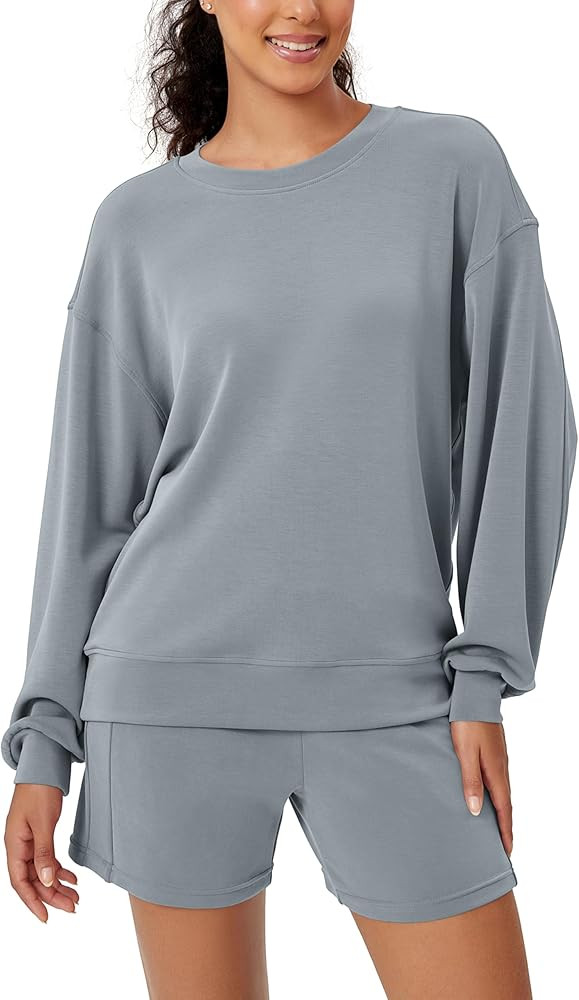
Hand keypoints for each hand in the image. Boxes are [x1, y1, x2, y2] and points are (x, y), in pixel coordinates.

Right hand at [4, 784, 78, 921]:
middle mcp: (19, 846)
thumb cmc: (39, 791)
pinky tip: (72, 877)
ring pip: (42, 872)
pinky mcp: (39, 835)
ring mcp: (29, 842)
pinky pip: (47, 860)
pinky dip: (59, 870)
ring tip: (76, 896)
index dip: (32, 902)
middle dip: (52, 896)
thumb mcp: (43, 823)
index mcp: (14, 845)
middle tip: (73, 907)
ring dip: (57, 885)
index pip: (20, 882)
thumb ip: (44, 853)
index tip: (47, 917)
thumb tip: (46, 881)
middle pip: (33, 880)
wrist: (43, 767)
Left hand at [450, 721, 512, 856]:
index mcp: (496, 772)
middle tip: (503, 848)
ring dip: (501, 812)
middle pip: (505, 804)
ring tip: (495, 829)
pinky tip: (488, 797)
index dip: (505, 831)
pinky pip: (497, 781)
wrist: (475, 695)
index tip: (507, 852)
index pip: (503, 810)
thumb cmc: (467, 723)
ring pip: (501, 792)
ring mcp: (498, 760)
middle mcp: (501, 768)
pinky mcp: (493, 752)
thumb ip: (470, 781)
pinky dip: (496, 796)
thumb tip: (476, 811)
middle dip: (505, 827)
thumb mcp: (465, 753)